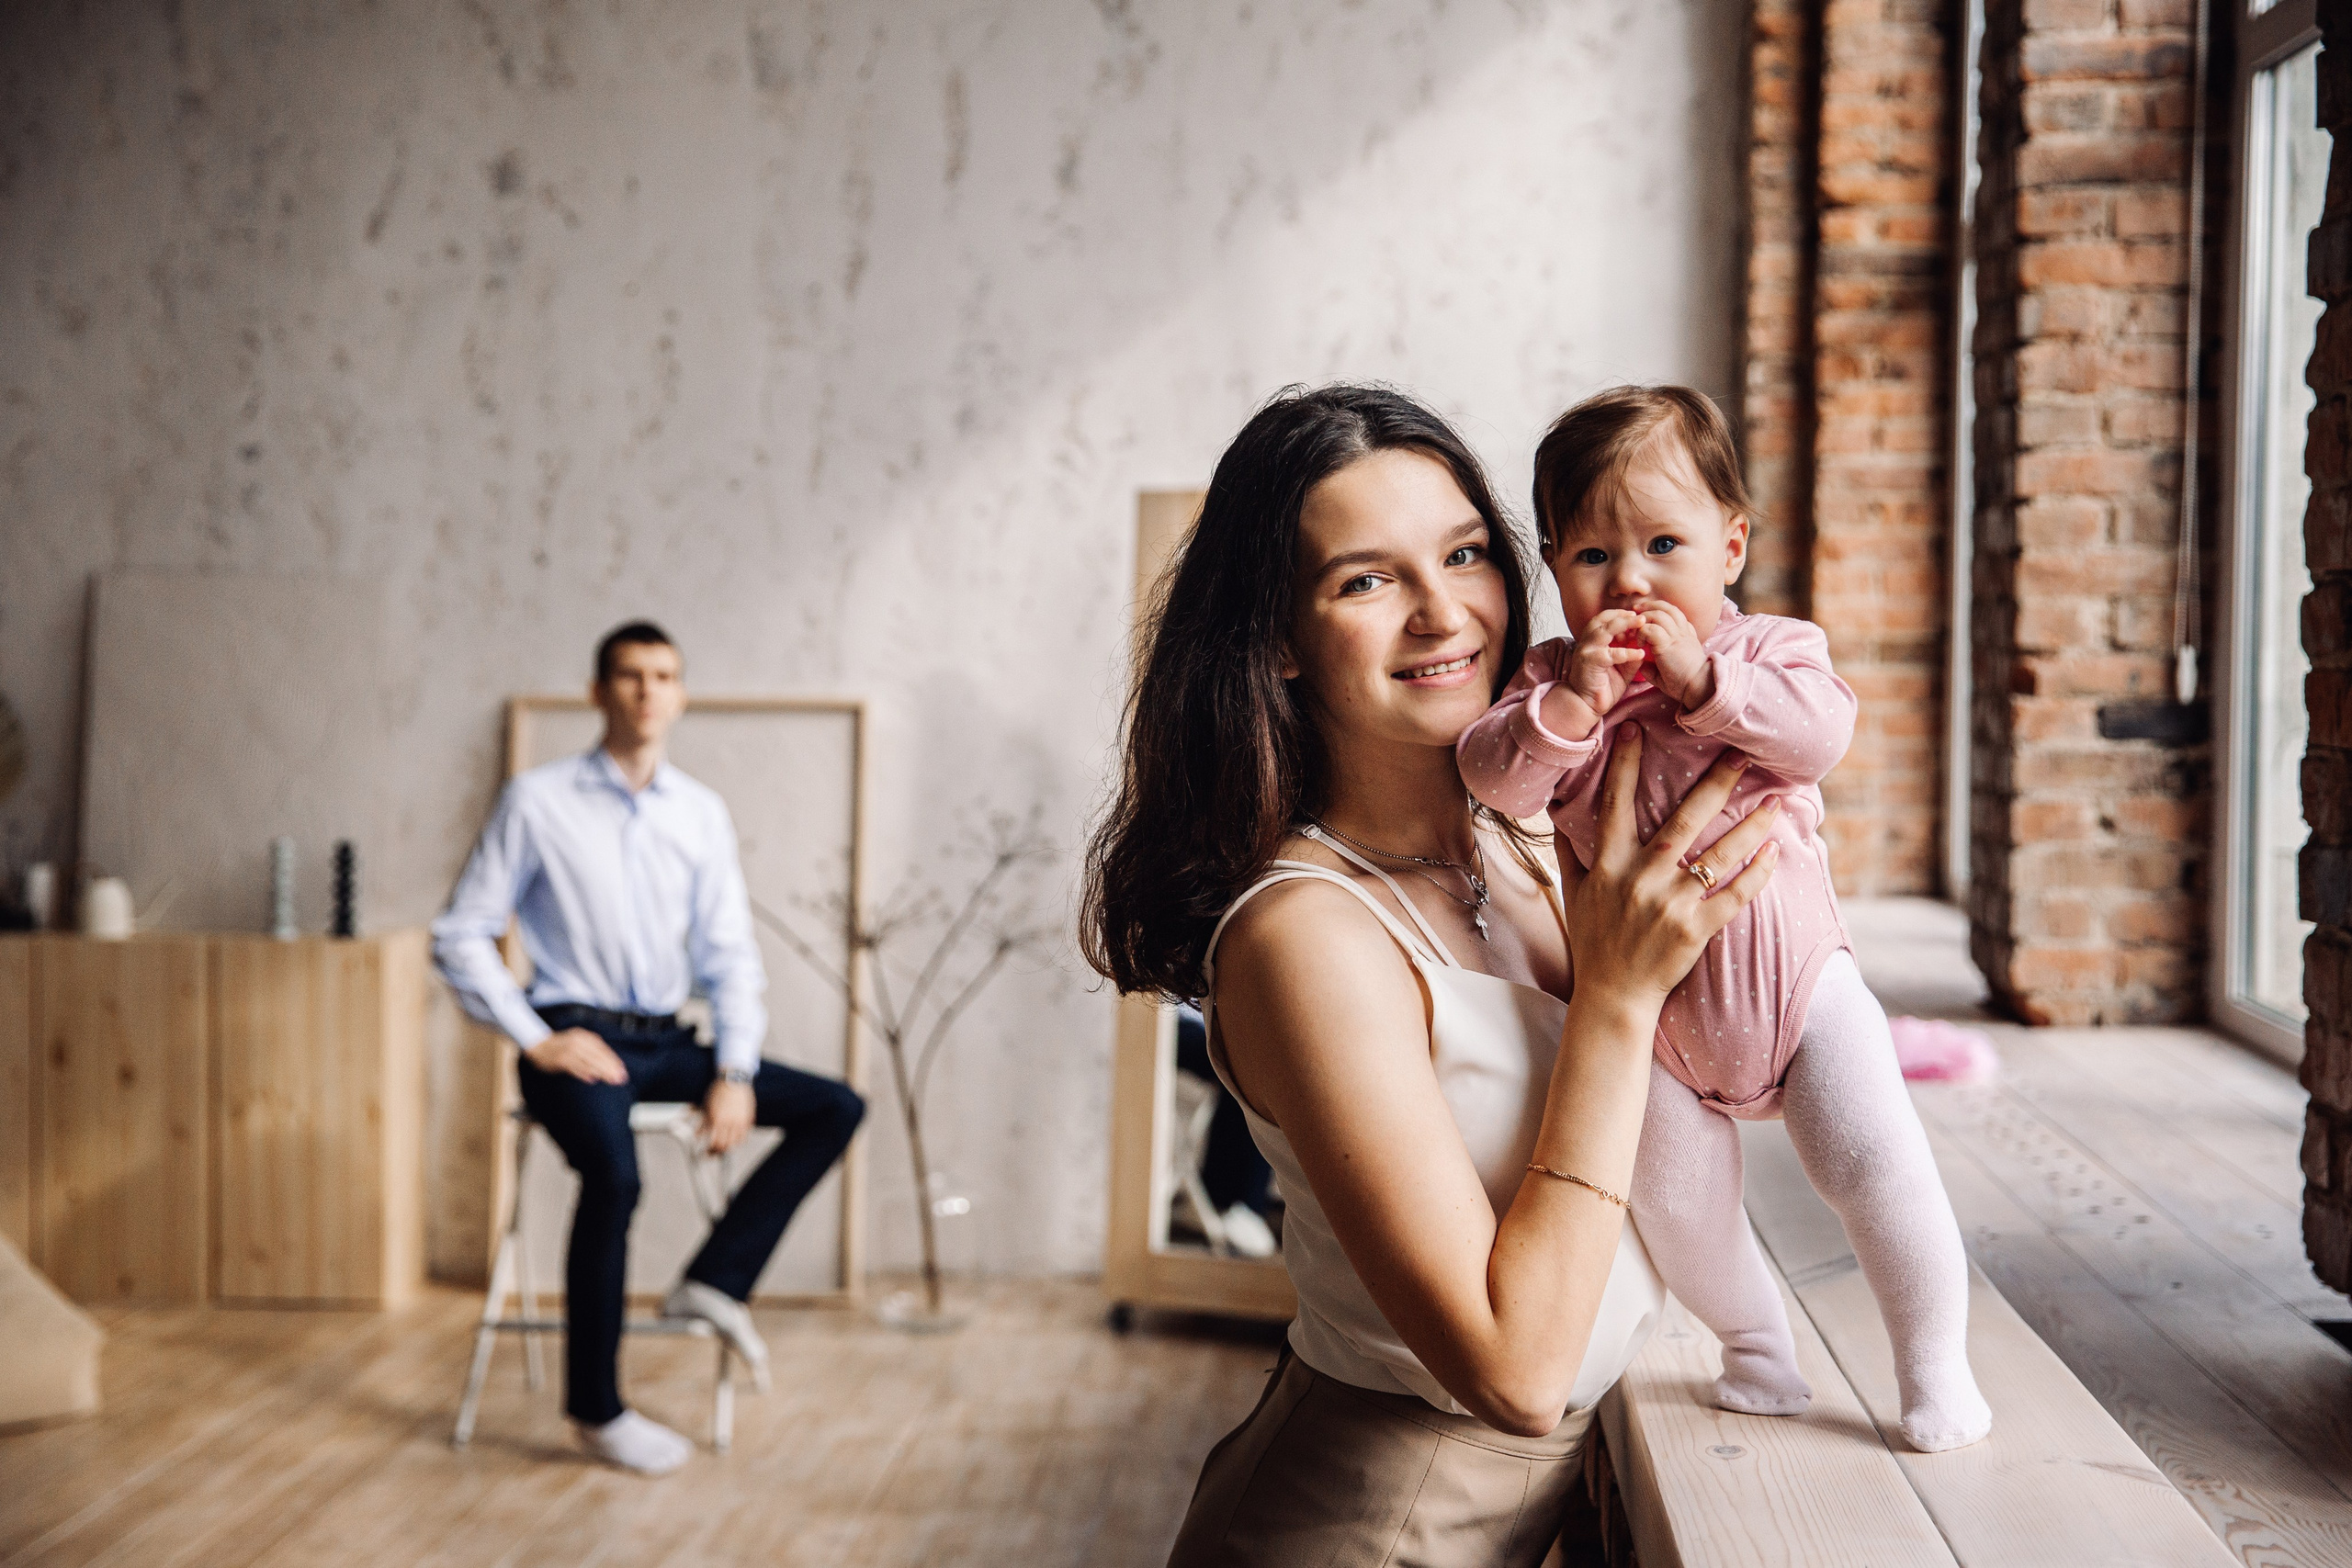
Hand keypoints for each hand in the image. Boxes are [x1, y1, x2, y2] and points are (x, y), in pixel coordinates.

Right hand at [525, 1027, 628, 1083]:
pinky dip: (583, 1073)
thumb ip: (593, 1051)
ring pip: (589, 1061)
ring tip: (611, 1080)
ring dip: (601, 1071)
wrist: (538, 1044)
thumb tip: (611, 1064)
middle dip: (611, 1068)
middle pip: (598, 1056)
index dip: (614, 1061)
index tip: (623, 1071)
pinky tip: (592, 1079)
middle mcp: (579, 1041)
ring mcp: (569, 1049)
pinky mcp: (560, 1058)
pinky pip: (574, 1067)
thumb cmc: (561, 1047)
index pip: (603, 1050)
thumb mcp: (579, 1043)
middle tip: (620, 1079)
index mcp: (585, 1037)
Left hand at [702, 1078, 755, 1153]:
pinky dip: (739, 1140)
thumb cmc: (718, 1091)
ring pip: (735, 1143)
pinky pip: (745, 1135)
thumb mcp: (705, 1106)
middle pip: (724, 1146)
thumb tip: (696, 1135)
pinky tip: (734, 1140)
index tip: (705, 1153)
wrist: (734, 1080)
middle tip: (713, 1154)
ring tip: (723, 1148)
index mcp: (716, 1119)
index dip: (709, 1151)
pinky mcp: (748, 1119)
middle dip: (717, 1152)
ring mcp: (739, 1121)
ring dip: (728, 1147)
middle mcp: (728, 1122)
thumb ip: (701, 1122)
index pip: (713, 1143)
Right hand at [1549, 610, 1648, 736]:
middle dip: (1623, 615)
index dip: (1621, 615)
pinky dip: (1627, 652)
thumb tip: (1645, 647)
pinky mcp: (1590, 662)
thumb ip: (1631, 657)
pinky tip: (1640, 654)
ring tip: (1641, 624)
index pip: (1605, 619)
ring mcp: (1587, 651)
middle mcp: (1587, 643)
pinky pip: (1611, 653)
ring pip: (1604, 630)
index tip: (1639, 617)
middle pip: (1603, 618)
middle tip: (1642, 616)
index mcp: (1593, 641)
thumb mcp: (1622, 669)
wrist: (1587, 705)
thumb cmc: (1602, 687)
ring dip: (1624, 624)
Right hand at [1553, 727, 1780, 1008]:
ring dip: (1750, 826)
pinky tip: (1774, 851)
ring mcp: (1670, 906)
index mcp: (1608, 866)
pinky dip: (1756, 873)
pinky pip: (1734, 896)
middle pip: (1682, 822)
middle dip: (1713, 785)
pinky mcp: (1695, 931)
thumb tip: (1559, 813)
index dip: (1623, 766)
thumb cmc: (1594, 943)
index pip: (1615, 806)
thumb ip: (1570, 852)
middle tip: (1740, 753)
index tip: (1634, 728)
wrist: (1612, 998)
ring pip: (1717, 856)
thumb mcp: (1573, 894)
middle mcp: (1639, 880)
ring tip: (1775, 800)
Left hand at [1635, 600, 1712, 708]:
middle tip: (1635, 612)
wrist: (1699, 687)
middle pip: (1666, 607)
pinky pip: (1652, 628)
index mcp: (1687, 635)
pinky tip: (1640, 643)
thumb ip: (1656, 665)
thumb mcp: (1670, 671)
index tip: (1645, 616)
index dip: (1658, 610)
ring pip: (1659, 614)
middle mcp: (1683, 632)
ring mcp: (1677, 636)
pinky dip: (1642, 632)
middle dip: (1649, 607)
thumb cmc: (1686, 683)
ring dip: (1644, 618)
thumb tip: (1643, 665)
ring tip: (1635, 629)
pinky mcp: (1669, 644)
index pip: (1674, 613)